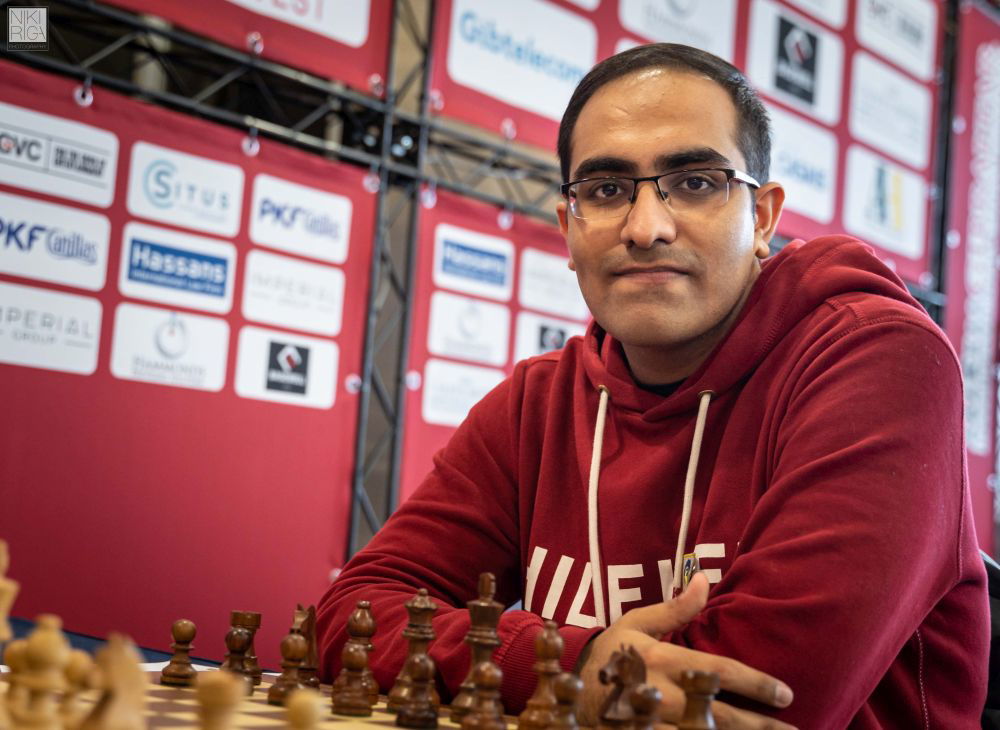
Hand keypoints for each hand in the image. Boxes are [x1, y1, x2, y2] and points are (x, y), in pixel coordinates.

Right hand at [577, 573, 795, 728]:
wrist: (571, 686)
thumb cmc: (612, 650)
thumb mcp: (637, 622)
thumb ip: (675, 608)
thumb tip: (704, 579)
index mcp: (662, 658)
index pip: (718, 672)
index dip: (755, 684)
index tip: (785, 694)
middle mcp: (660, 691)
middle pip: (719, 713)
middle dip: (758, 725)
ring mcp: (650, 720)